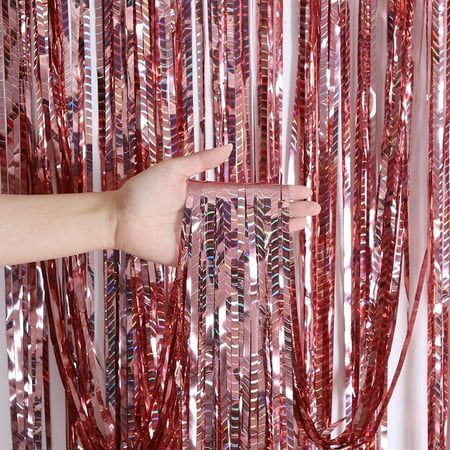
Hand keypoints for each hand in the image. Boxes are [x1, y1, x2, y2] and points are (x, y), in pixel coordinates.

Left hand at [110, 145, 320, 265]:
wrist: (120, 219)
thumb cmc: (143, 191)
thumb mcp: (173, 170)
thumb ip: (200, 162)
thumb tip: (229, 148)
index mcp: (214, 197)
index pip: (254, 195)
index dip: (278, 194)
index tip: (301, 191)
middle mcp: (216, 218)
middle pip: (258, 217)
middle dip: (286, 213)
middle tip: (312, 211)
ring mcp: (209, 238)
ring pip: (249, 238)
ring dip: (275, 234)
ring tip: (301, 229)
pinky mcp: (197, 257)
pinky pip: (226, 259)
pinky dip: (247, 259)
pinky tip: (269, 257)